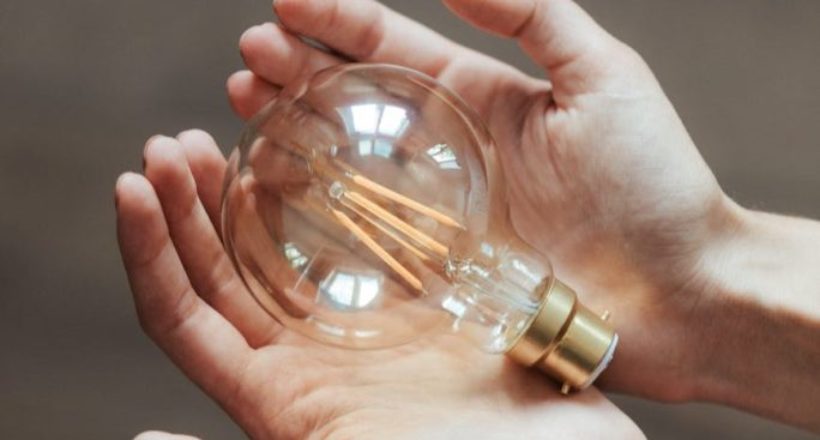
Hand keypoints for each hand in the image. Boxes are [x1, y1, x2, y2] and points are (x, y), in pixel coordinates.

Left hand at [116, 128, 642, 437]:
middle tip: (173, 144)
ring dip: (242, 198)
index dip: (149, 253)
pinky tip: (315, 169)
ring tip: (225, 140)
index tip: (131, 183)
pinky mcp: (409, 315)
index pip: (183, 319)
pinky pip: (355, 251)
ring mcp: (356, 337)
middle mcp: (306, 364)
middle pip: (220, 278)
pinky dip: (326, 208)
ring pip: (278, 258)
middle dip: (185, 208)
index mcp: (277, 401)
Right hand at [229, 0, 738, 402]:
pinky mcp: (436, 265)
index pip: (394, 48)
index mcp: (482, 98)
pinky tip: (278, 188)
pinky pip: (364, 232)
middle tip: (249, 58)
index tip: (285, 2)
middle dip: (299, 72)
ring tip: (248, 105)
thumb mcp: (603, 76)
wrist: (680, 290)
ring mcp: (438, 209)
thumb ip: (532, 13)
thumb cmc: (653, 185)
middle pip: (358, 100)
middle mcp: (450, 149)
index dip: (337, 21)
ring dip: (296, 132)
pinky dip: (317, 209)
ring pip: (349, 161)